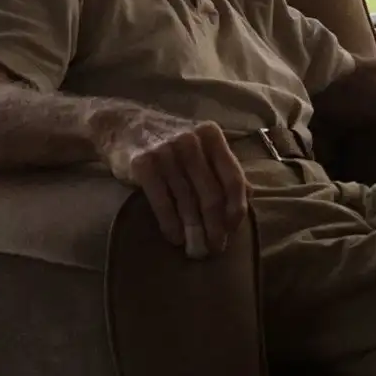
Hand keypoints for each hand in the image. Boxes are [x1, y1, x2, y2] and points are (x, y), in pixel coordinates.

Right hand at [90, 105, 248, 258]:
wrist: (125, 125)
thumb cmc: (171, 140)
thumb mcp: (202, 144)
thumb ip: (223, 166)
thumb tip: (250, 194)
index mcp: (211, 136)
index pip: (233, 177)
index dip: (236, 208)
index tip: (233, 229)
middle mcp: (191, 141)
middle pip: (211, 194)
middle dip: (216, 227)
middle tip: (215, 248)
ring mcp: (166, 152)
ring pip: (187, 202)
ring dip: (194, 232)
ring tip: (197, 250)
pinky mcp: (143, 164)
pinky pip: (162, 203)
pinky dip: (171, 225)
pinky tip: (176, 238)